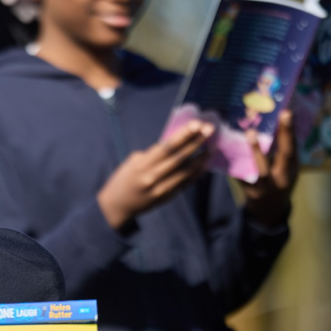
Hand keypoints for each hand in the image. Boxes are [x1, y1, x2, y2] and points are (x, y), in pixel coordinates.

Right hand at [97, 120, 214, 229]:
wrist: (117, 206)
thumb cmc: (123, 179)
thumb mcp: (132, 163)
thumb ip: (152, 155)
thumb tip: (174, 146)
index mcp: (142, 165)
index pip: (167, 147)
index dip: (183, 135)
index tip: (196, 124)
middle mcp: (153, 177)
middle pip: (180, 157)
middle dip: (196, 142)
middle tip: (210, 129)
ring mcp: (162, 189)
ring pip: (186, 171)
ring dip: (201, 158)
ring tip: (212, 146)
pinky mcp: (167, 197)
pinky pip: (186, 183)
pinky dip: (197, 173)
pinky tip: (205, 163)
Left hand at [241, 110, 298, 226]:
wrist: (270, 210)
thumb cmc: (278, 181)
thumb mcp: (285, 169)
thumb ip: (281, 151)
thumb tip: (274, 121)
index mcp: (292, 169)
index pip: (293, 148)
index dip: (290, 131)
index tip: (287, 112)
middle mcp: (282, 178)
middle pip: (284, 155)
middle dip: (283, 135)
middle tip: (279, 115)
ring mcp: (267, 185)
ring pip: (262, 167)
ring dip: (256, 150)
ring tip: (250, 133)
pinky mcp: (251, 191)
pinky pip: (242, 176)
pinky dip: (235, 164)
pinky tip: (226, 149)